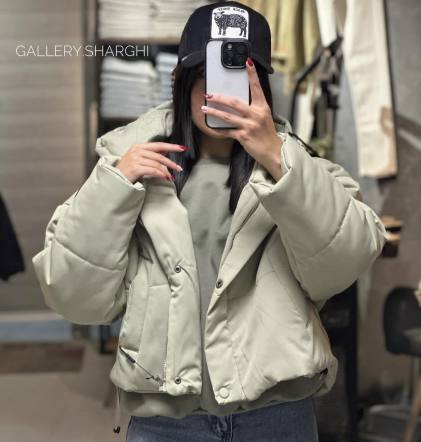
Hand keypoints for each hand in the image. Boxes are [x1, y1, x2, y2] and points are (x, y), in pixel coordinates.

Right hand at [115, 142, 186, 182]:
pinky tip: (165, 178)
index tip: (182, 148)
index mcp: (138, 146)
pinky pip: (153, 170)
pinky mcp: (135, 168)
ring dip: (167, 171)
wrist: (115, 179)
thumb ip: (151, 154)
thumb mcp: (138, 158)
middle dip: (171, 162)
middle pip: (159, 155)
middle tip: (179, 168)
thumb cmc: (126, 170)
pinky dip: (161, 174)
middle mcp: (137, 151)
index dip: (171, 146)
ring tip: (171, 176)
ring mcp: (135, 159)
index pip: (158, 145)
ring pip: (157, 164)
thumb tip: (166, 150)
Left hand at [201, 57, 282, 179]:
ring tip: (204, 108)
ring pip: (228, 116)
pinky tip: (210, 127)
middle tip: (209, 94)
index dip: (252, 75)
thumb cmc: (267, 135)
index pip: (256, 88)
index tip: (248, 62)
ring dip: (214, 112)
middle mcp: (256, 115)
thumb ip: (254, 109)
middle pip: (235, 102)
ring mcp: (249, 126)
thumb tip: (239, 102)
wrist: (273, 152)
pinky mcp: (243, 137)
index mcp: (263, 107)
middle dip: (220, 98)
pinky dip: (218, 130)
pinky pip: (227, 132)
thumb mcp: (264, 118)